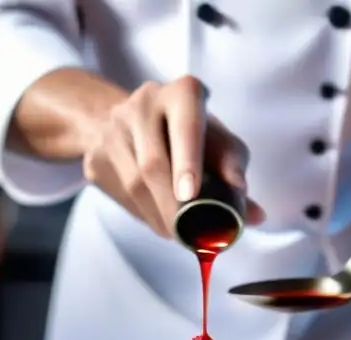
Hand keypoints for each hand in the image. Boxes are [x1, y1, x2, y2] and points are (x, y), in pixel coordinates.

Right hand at [81, 76, 264, 237]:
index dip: (187, 160)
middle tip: (191, 235)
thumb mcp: (217, 140)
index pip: (185, 123)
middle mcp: (143, 103)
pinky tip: (159, 222)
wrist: (129, 122)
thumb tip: (254, 215)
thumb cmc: (187, 132)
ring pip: (134, 183)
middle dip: (173, 206)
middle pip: (154, 163)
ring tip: (179, 235)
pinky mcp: (96, 154)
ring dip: (159, 217)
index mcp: (182, 94)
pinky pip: (119, 194)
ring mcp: (113, 128)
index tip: (190, 194)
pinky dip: (143, 216)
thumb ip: (234, 172)